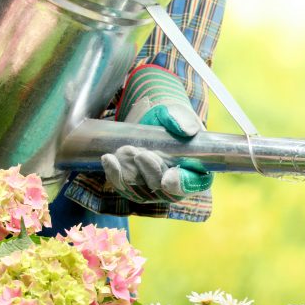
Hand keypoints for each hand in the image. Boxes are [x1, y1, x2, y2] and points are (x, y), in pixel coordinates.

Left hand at [101, 65, 212, 202]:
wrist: (151, 118)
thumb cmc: (171, 118)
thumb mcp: (179, 113)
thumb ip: (183, 120)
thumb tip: (185, 129)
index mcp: (195, 170)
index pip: (192, 184)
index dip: (181, 184)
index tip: (168, 179)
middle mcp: (174, 184)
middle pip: (162, 190)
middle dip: (150, 173)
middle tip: (140, 154)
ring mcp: (152, 187)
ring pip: (140, 190)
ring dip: (130, 172)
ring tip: (125, 149)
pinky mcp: (133, 185)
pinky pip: (123, 186)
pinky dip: (115, 174)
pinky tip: (109, 159)